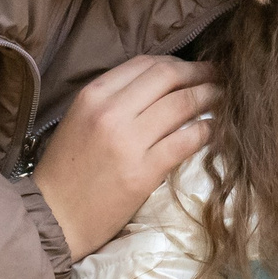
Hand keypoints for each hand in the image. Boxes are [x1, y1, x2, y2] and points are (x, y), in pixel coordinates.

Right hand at [31, 56, 218, 260]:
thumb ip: (113, 98)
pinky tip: (214, 129)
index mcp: (93, 95)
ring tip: (222, 98)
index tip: (191, 68)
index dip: (175, 62)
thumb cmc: (67, 170)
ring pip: (182, 104)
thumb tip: (159, 84)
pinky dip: (206, 130)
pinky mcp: (144, 171)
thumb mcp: (80, 120)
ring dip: (209, 96)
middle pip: (168, 76)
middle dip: (199, 72)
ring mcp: (129, 141)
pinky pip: (185, 140)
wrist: (55, 216)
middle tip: (217, 75)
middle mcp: (111, 111)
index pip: (144, 63)